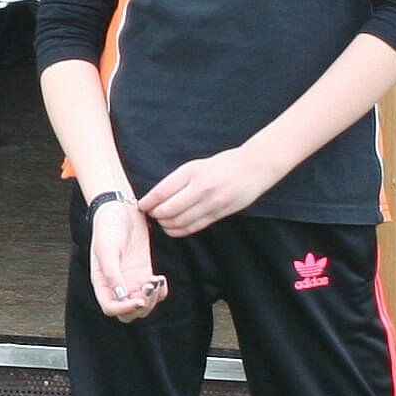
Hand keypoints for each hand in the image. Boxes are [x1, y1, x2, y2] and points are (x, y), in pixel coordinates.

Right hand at [86, 196, 169, 321]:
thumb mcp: (107, 249)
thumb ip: (112, 273)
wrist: (120, 209)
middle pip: (128, 312)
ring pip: (142, 305)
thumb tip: (120, 296)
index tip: (137, 299)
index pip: (110, 308)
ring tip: (155, 281)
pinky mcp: (144, 272)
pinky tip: (160, 279)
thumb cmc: (108, 226)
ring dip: (152, 299)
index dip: (124, 309)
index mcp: (102, 282)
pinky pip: (153, 292)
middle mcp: (116, 285)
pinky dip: (159, 291)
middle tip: (148, 288)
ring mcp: (131, 280)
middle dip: (141, 306)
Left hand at [137, 145, 287, 237]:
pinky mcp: (219, 214)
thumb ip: (178, 181)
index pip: (162, 192)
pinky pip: (194, 227)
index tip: (141, 206)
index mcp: (192, 172)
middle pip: (168, 210)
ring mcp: (211, 203)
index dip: (148, 202)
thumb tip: (156, 198)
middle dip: (156, 215)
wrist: (253, 168)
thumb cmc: (222, 165)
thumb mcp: (196, 165)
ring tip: (162, 221)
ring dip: (166, 225)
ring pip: (180, 222)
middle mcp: (201, 188)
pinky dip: (180, 231)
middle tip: (150, 215)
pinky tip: (174, 228)